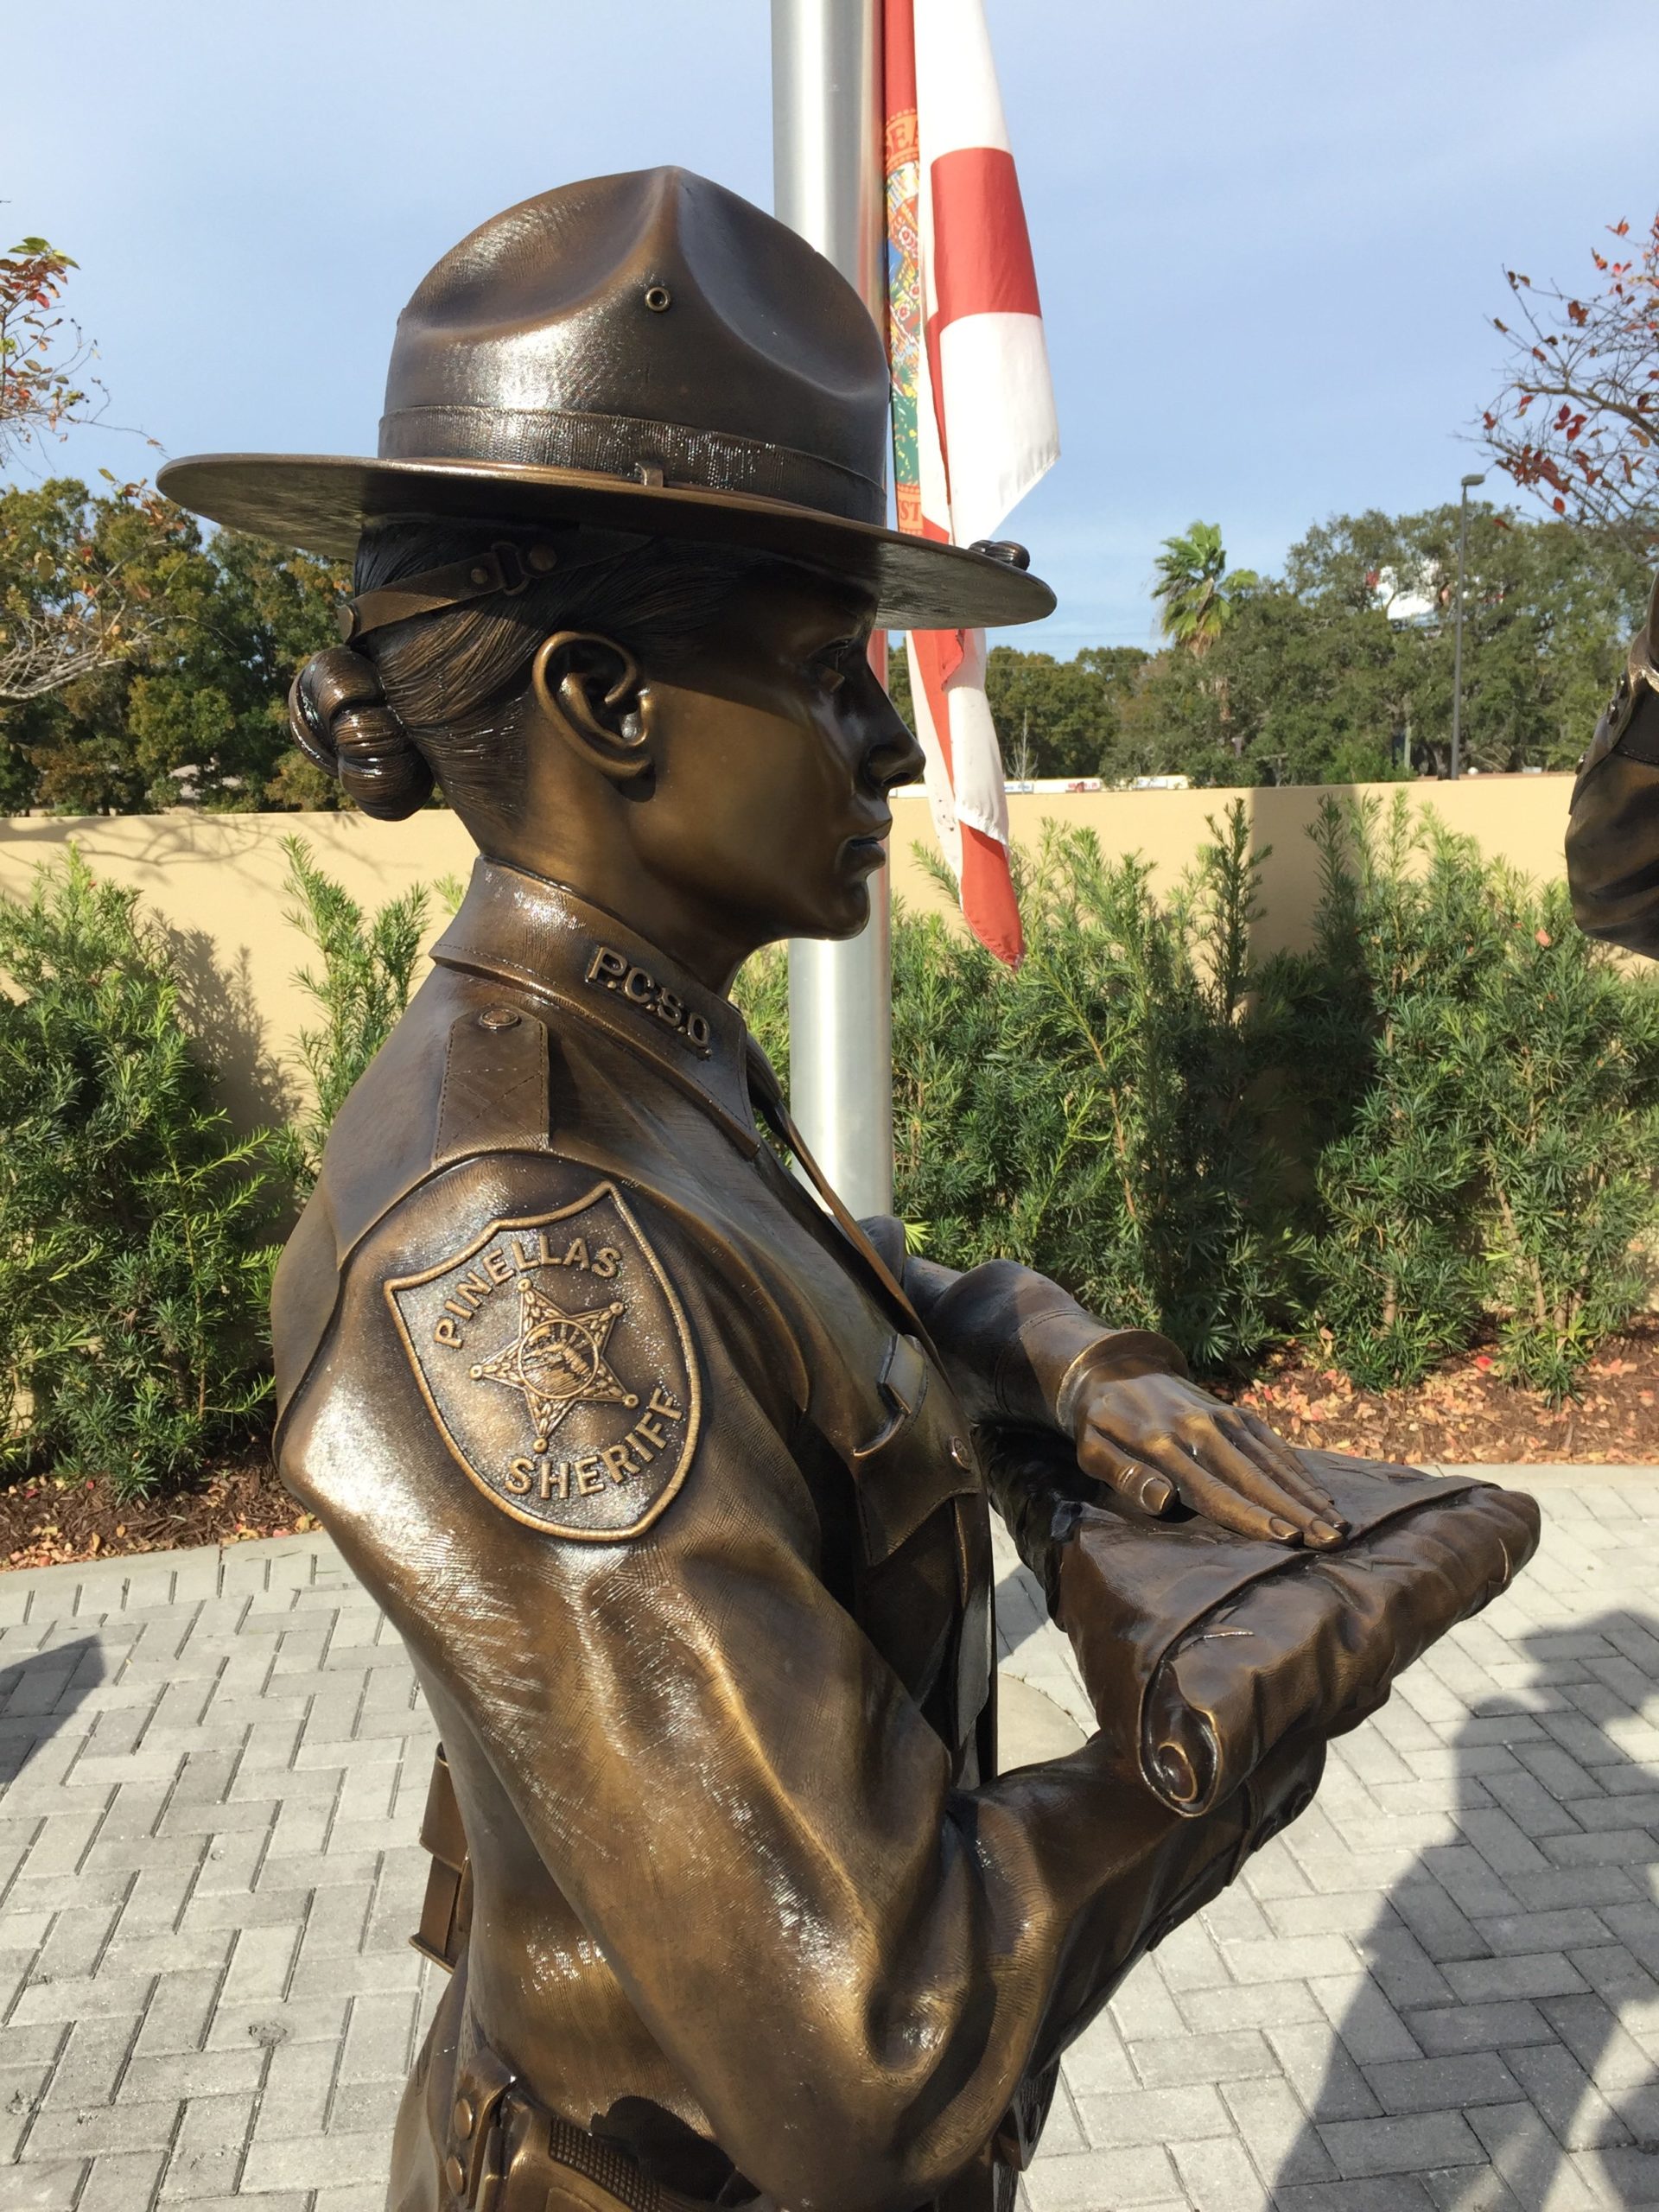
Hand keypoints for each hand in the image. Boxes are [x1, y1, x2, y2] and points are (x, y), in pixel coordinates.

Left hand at [1070, 1368, 1345, 1547]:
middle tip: (1330, 1540)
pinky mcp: (1235, 1413)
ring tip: (1338, 1525)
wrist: (1113, 1370)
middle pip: (1254, 1477)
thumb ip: (1126, 1476)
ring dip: (1306, 1495)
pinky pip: (1272, 1444)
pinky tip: (1321, 1495)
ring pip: (1271, 1461)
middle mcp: (1202, 1430)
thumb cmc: (1101, 1425)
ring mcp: (1223, 1418)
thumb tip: (1164, 1500)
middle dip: (1295, 1511)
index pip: (1214, 1490)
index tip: (1285, 1538)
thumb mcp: (1094, 1451)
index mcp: (1164, 1445)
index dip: (1250, 1516)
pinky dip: (1298, 1470)